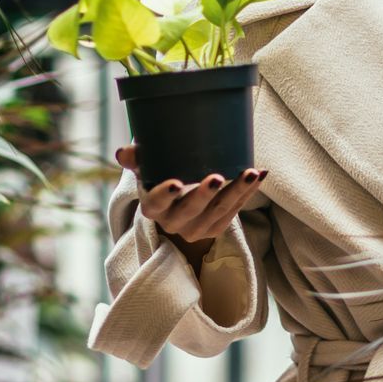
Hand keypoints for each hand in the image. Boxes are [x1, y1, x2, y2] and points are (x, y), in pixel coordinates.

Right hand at [115, 146, 265, 261]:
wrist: (177, 200)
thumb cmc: (160, 174)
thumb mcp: (147, 166)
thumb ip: (137, 157)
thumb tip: (123, 152)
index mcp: (152, 208)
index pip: (156, 204)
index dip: (165, 195)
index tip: (176, 182)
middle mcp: (173, 223)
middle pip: (191, 210)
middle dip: (205, 194)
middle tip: (217, 175)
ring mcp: (196, 229)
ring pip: (218, 212)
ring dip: (236, 192)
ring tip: (250, 172)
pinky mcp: (215, 229)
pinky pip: (234, 212)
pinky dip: (248, 193)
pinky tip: (259, 174)